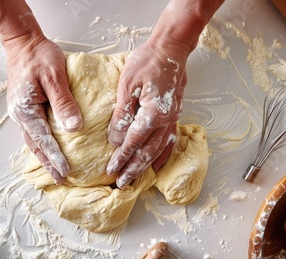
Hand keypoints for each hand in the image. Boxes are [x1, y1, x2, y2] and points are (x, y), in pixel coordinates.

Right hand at [5, 34, 82, 183]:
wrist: (24, 43)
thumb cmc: (39, 56)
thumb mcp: (54, 76)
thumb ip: (63, 102)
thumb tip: (74, 127)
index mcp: (26, 109)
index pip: (43, 139)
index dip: (55, 157)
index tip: (65, 171)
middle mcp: (21, 114)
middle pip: (35, 145)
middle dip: (48, 164)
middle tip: (61, 180)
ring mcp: (22, 112)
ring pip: (34, 141)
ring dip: (44, 157)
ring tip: (56, 172)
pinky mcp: (27, 108)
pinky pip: (35, 132)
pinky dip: (42, 144)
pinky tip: (50, 150)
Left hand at [107, 40, 187, 187]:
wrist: (171, 48)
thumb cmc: (147, 61)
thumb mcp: (127, 85)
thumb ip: (122, 114)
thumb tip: (115, 139)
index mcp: (153, 113)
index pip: (134, 141)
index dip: (121, 157)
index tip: (111, 169)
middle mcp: (166, 119)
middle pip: (148, 151)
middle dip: (133, 168)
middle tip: (121, 183)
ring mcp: (173, 118)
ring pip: (159, 149)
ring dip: (146, 166)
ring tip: (136, 178)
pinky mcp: (174, 114)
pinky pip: (170, 140)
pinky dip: (164, 155)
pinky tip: (158, 164)